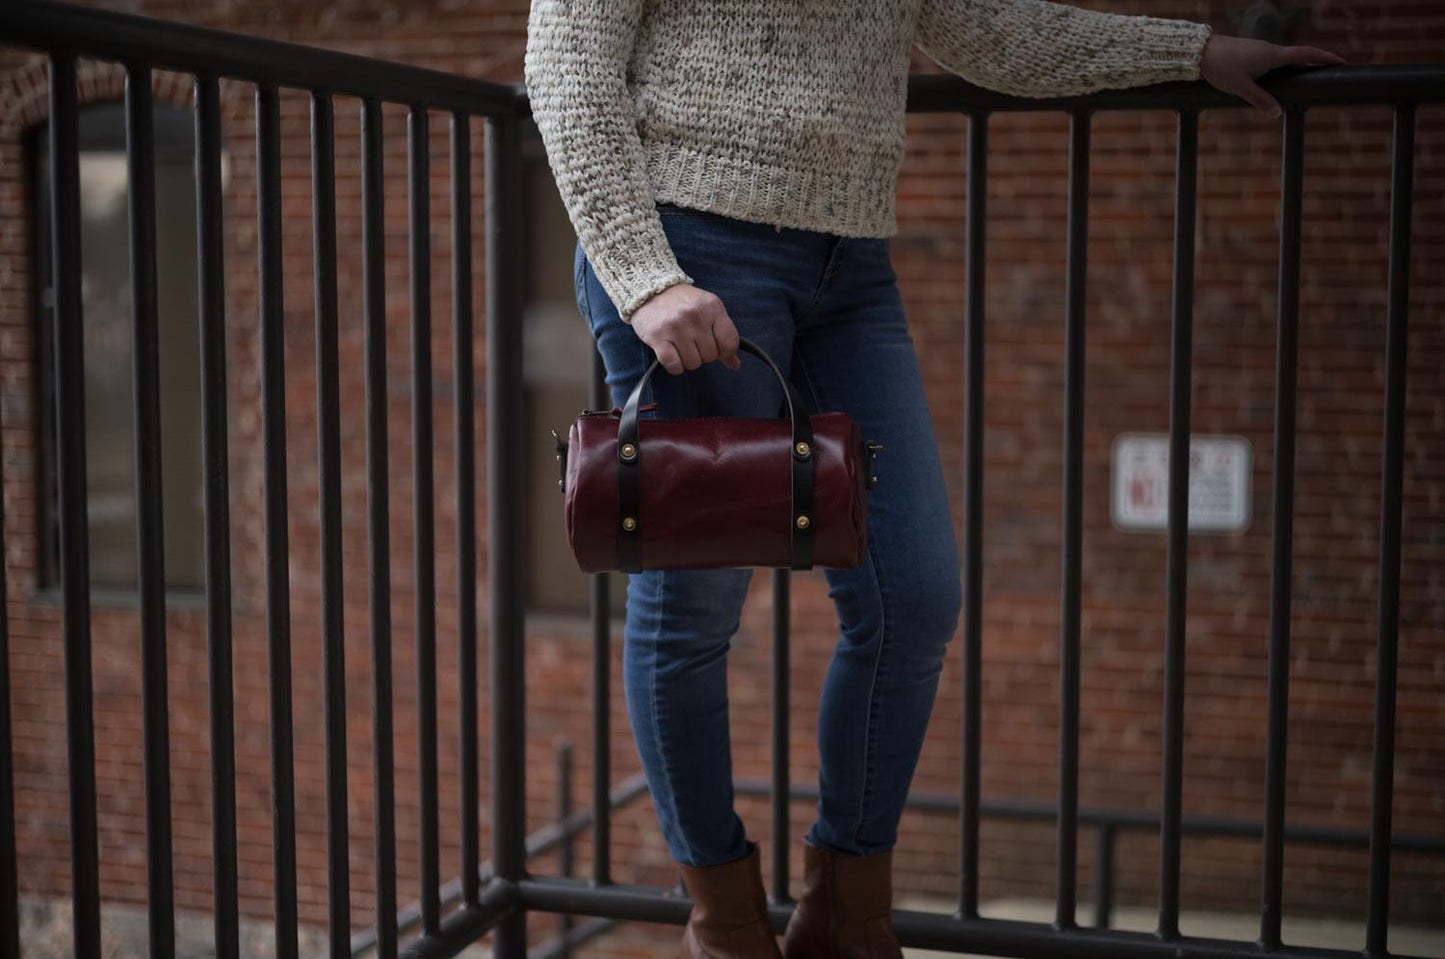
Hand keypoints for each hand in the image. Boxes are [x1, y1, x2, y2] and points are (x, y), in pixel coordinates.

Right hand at [629, 283, 742, 375]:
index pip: (730, 342)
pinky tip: (671, 354)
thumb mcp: (708, 310)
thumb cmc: (683, 303)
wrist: (650, 288)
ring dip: (687, 360)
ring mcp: (676, 326)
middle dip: (703, 355)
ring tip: (680, 345)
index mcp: (712, 307)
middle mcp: (696, 315)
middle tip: (692, 342)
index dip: (726, 352)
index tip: (716, 349)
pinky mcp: (658, 337)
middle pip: (710, 356)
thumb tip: (735, 364)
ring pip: (693, 363)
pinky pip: (674, 365)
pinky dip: (674, 366)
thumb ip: (723, 334)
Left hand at [1199, 34, 1345, 117]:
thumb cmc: (1220, 67)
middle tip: (1329, 72)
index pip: (1305, 55)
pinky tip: (1278, 80)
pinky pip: (1272, 61)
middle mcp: (1269, 50)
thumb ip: (1259, 100)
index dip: (1324, 58)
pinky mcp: (1251, 54)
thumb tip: (1276, 112)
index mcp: (1272, 55)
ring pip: (1283, 60)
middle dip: (1314, 64)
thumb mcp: (1240, 87)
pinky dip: (1281, 69)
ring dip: (1296, 67)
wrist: (1200, 52)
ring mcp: (1260, 51)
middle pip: (1298, 57)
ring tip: (1307, 79)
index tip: (1341, 61)